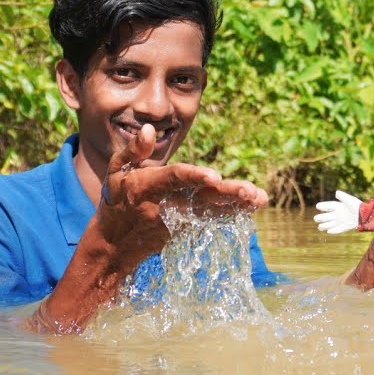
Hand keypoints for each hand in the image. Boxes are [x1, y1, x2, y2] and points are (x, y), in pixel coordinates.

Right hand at [98, 124, 268, 255]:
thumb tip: (151, 130)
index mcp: (149, 186)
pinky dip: (233, 213)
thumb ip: (133, 150)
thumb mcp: (115, 172)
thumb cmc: (116, 200)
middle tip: (251, 192)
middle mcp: (167, 204)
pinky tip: (252, 206)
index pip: (175, 178)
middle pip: (201, 198)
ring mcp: (179, 219)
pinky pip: (212, 219)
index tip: (216, 176)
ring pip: (211, 211)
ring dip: (237, 205)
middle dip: (227, 195)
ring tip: (260, 199)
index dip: (194, 176)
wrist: (113, 244)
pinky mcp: (187, 228)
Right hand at [314, 190, 362, 233]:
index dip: (323, 206)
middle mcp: (339, 214)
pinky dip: (334, 230)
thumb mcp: (350, 200)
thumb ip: (343, 196)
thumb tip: (336, 192)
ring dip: (325, 225)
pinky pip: (338, 229)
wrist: (366, 215)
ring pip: (331, 224)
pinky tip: (328, 232)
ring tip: (319, 227)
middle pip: (327, 216)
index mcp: (339, 206)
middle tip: (315, 218)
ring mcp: (341, 221)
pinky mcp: (345, 227)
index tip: (317, 206)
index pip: (329, 206)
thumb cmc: (358, 206)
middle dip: (321, 217)